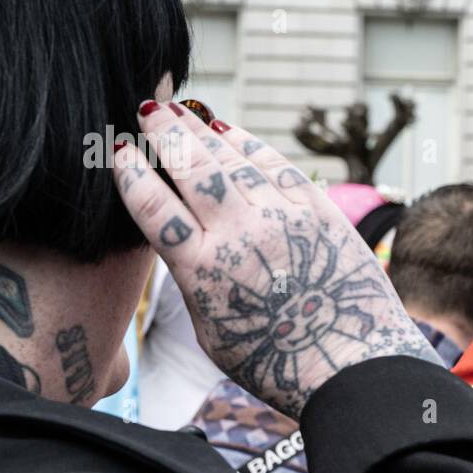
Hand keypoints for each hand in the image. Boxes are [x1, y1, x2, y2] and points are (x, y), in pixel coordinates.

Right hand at [113, 102, 437, 417]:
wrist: (353, 363)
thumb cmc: (277, 362)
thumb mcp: (213, 332)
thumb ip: (194, 282)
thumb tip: (183, 246)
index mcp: (202, 271)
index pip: (154, 208)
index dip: (131, 174)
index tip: (119, 151)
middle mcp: (239, 236)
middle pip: (192, 170)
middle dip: (165, 134)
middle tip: (148, 110)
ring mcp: (282, 218)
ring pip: (234, 161)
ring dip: (203, 131)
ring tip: (182, 111)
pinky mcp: (320, 213)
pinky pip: (277, 167)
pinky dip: (250, 145)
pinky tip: (232, 133)